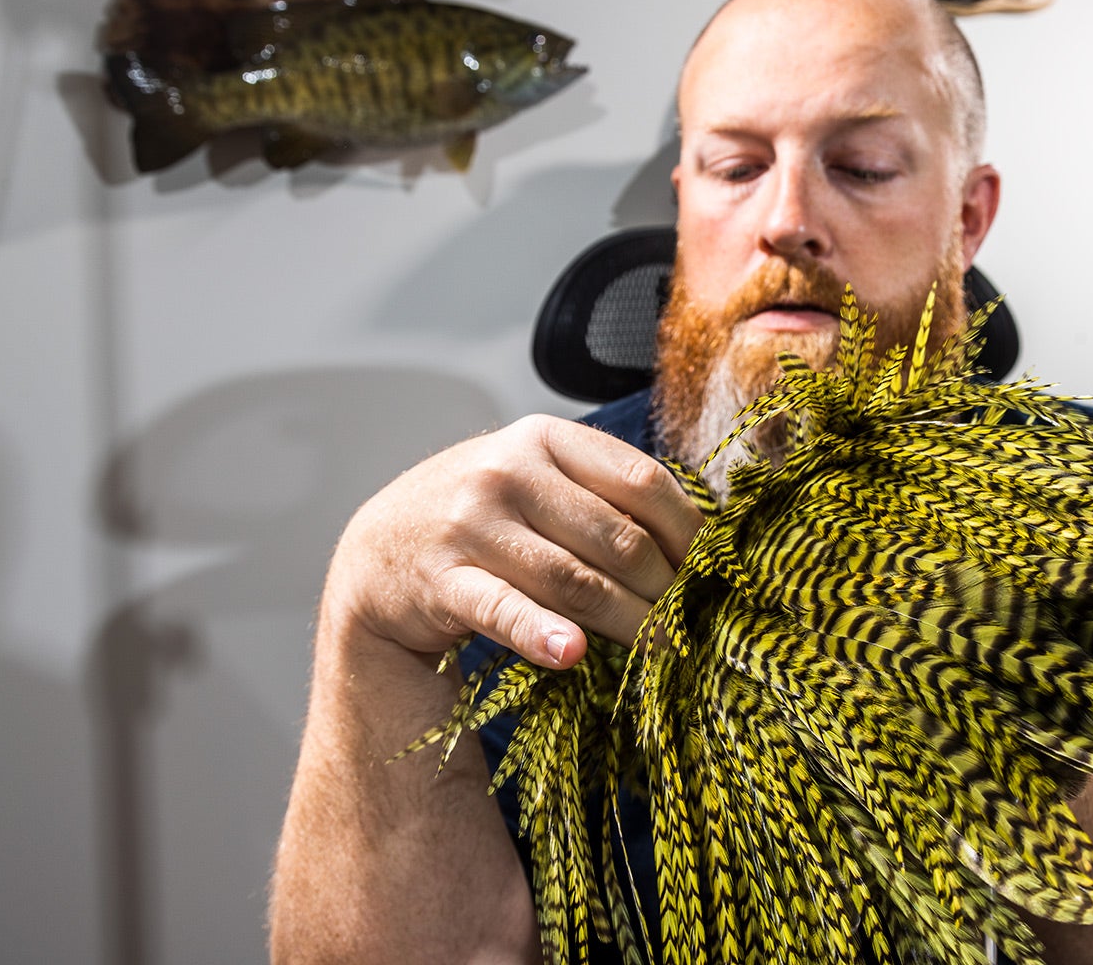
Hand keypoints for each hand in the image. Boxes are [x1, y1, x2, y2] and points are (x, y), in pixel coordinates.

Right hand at [322, 414, 702, 667]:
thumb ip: (604, 494)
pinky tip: (571, 654)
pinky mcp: (441, 580)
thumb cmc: (487, 514)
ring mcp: (470, 524)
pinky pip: (504, 609)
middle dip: (665, 588)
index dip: (687, 531)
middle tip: (690, 623)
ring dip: (628, 622)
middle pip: (617, 538)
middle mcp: (508, 471)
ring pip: (576, 581)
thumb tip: (699, 539)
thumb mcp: (539, 479)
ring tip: (662, 649)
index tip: (711, 570)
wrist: (381, 546)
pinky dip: (540, 633)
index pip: (641, 480)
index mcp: (546, 438)